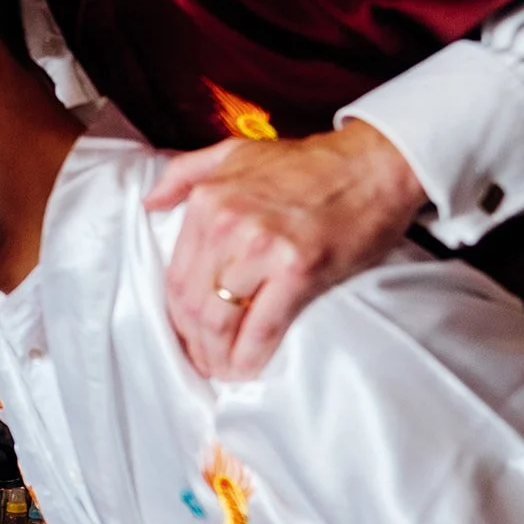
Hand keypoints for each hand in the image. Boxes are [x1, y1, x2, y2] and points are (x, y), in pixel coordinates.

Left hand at [145, 121, 426, 377]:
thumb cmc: (310, 164)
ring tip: (224, 370)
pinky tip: (248, 369)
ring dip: (218, 356)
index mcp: (208, 201)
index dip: (177, 317)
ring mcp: (262, 247)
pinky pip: (262, 328)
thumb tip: (150, 202)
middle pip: (193, 304)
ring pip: (219, 321)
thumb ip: (185, 173)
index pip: (175, 277)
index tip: (186, 336)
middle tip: (205, 362)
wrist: (374, 164)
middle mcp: (228, 224)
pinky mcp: (298, 270)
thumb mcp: (236, 152)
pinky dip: (250, 357)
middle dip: (195, 344)